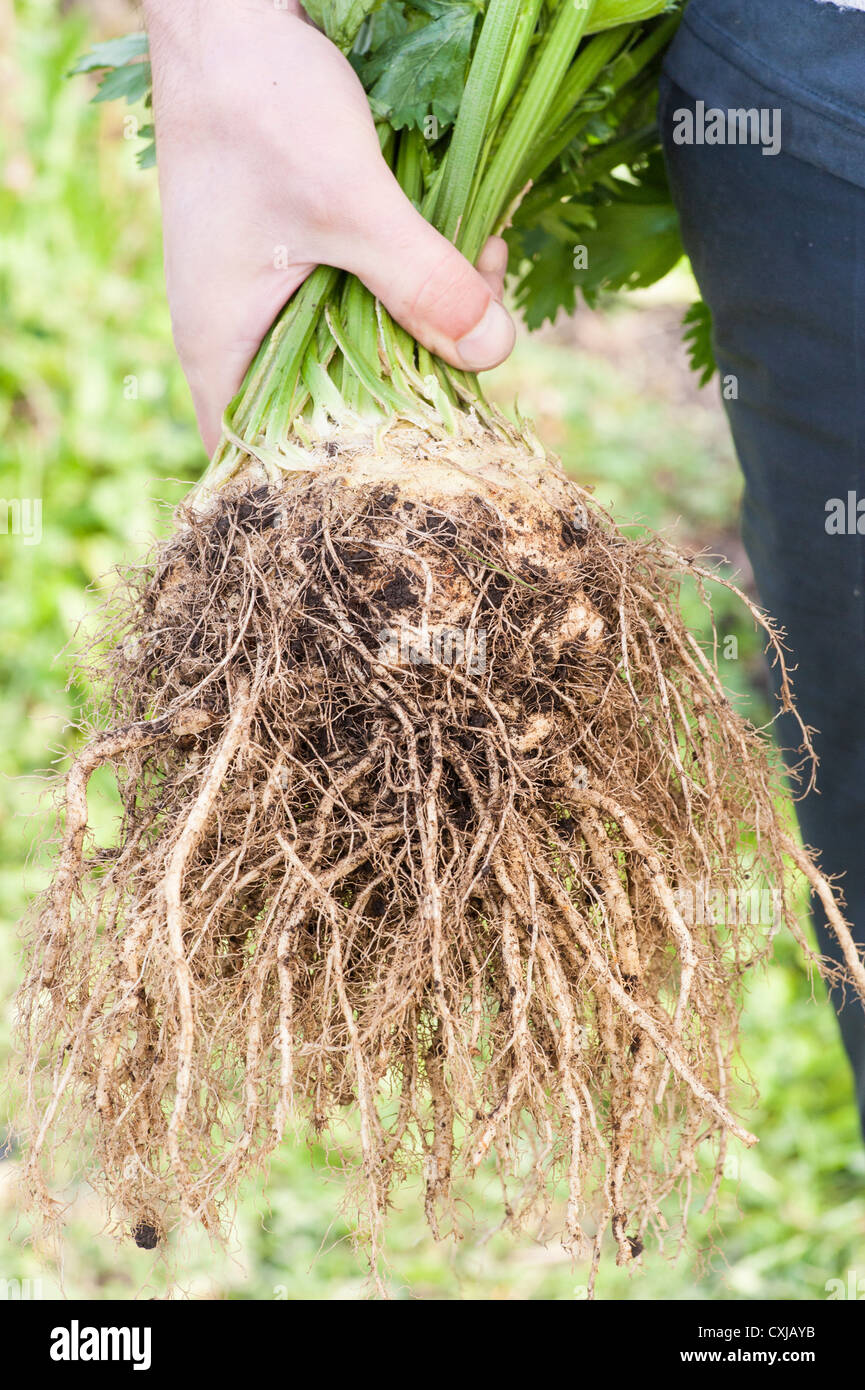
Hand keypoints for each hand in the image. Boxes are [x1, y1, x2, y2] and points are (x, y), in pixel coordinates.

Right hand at [143, 0, 515, 452]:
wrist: (229, 12)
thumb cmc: (262, 107)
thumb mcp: (351, 202)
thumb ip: (420, 280)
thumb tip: (493, 352)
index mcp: (222, 349)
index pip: (263, 462)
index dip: (330, 480)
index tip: (411, 467)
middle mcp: (241, 337)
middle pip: (329, 411)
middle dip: (408, 392)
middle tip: (477, 357)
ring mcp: (272, 296)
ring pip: (358, 350)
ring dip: (425, 329)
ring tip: (485, 282)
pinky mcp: (305, 258)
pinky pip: (367, 297)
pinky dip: (416, 284)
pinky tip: (472, 250)